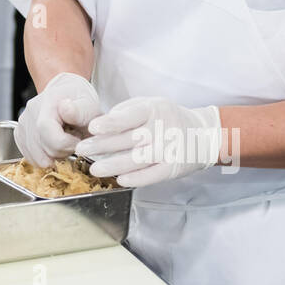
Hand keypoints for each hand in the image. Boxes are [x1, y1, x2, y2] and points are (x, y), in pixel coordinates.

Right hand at [15, 73, 101, 167]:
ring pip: (36, 156)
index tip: (78, 138)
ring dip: (53, 154)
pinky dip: (42, 156)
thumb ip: (80, 110)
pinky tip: (52, 144)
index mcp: (49, 102)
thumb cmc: (80, 101)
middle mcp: (32, 111)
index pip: (53, 138)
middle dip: (62, 151)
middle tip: (72, 137)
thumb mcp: (90, 104)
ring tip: (62, 139)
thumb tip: (65, 109)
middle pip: (44, 149)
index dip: (68, 145)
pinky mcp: (19, 132)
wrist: (68, 93)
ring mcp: (23, 122)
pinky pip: (29, 155)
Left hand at [76, 97, 221, 187]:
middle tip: (82, 150)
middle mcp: (162, 128)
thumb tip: (99, 125)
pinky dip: (135, 179)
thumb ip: (125, 112)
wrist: (202, 134)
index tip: (92, 128)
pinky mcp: (173, 167)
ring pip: (137, 160)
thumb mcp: (149, 105)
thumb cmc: (167, 118)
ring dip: (113, 166)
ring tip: (95, 169)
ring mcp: (169, 149)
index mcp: (154, 109)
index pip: (130, 116)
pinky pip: (152, 175)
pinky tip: (119, 179)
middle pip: (129, 139)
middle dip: (102, 146)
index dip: (110, 122)